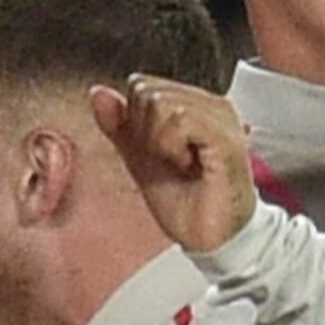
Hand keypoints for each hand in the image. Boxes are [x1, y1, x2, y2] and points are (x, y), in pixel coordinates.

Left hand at [88, 79, 262, 254]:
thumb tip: (98, 92)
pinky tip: (191, 165)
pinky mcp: (226, 135)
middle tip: (174, 162)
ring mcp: (222, 117)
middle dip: (147, 132)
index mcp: (195, 105)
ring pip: (160, 102)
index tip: (162, 154)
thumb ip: (119, 125)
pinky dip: (172, 146)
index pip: (142, 85)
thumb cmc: (186, 203)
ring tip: (184, 165)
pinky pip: (179, 119)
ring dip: (160, 142)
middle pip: (147, 91)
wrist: (209, 238)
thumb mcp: (140, 159)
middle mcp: (212, 104)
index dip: (137, 122)